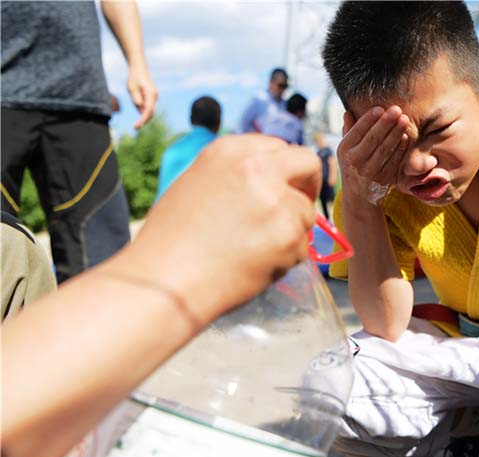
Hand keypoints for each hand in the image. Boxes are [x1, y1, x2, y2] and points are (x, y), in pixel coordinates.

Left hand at [128, 63, 157, 127]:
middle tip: (135, 127)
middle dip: (144, 121)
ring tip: (134, 112)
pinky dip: (141, 110)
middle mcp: (155, 97)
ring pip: (149, 110)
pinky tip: (136, 101)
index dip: (143, 119)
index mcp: (151, 94)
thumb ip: (136, 98)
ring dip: (142, 114)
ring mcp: (154, 97)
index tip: (137, 126)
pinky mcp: (151, 98)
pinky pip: (147, 106)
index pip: (148, 110)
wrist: (138, 68)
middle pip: (151, 113)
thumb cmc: (134, 77)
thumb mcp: (132, 88)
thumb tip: (140, 108)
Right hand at [128, 135, 320, 321]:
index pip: (280, 148)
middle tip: (297, 209)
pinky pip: (302, 247)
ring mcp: (277, 200)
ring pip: (306, 214)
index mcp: (230, 151)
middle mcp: (258, 167)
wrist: (164, 282)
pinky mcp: (289, 234)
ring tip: (253, 251)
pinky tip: (253, 266)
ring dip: (291, 233)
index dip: (286, 171)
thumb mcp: (198, 185)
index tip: (286, 186)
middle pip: (308, 164)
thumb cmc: (172, 242)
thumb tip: (272, 185)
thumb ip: (239, 177)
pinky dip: (286, 259)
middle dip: (308, 186)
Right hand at [337, 106, 408, 203]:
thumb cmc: (353, 164)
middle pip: (373, 139)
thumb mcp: (346, 149)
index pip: (358, 131)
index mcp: (345, 150)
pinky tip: (406, 137)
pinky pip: (394, 160)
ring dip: (396, 133)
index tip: (380, 108)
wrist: (359, 195)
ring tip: (404, 119)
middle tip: (396, 109)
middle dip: (386, 123)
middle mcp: (356, 161)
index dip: (369, 119)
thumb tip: (348, 112)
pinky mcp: (385, 178)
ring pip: (385, 149)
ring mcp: (371, 171)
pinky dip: (400, 148)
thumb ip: (349, 130)